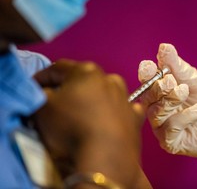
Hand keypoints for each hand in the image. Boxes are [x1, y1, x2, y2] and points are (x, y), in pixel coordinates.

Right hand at [33, 59, 150, 187]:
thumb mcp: (43, 107)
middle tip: (58, 101)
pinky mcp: (135, 117)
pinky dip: (116, 113)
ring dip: (94, 99)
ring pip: (106, 93)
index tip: (34, 87)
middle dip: (70, 88)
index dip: (43, 77)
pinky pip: (124, 110)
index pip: (58, 68)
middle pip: (84, 80)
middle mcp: (109, 79)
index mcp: (86, 71)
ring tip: (84, 113)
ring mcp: (125, 98)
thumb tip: (47, 93)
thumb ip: (41, 94)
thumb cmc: (71, 126)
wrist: (106, 155)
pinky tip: (110, 120)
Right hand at [138, 43, 196, 157]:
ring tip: (185, 91)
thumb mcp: (194, 79)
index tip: (149, 66)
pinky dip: (187, 115)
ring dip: (171, 100)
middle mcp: (157, 108)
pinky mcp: (170, 141)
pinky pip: (171, 127)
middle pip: (148, 97)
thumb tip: (163, 47)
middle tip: (172, 81)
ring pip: (155, 112)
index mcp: (160, 92)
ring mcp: (162, 126)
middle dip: (158, 88)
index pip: (146, 82)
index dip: (145, 74)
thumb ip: (177, 65)